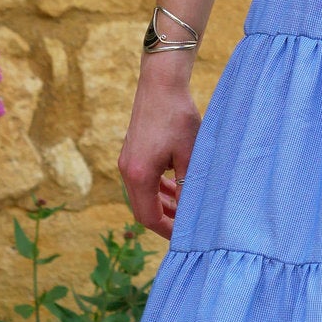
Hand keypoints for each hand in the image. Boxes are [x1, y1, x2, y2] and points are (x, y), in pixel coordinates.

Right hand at [118, 53, 200, 238]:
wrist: (161, 84)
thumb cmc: (178, 117)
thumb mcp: (190, 155)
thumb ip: (189, 187)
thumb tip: (193, 213)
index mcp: (139, 176)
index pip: (148, 217)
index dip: (168, 231)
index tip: (186, 237)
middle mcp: (128, 171)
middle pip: (143, 209)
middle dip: (166, 220)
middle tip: (189, 228)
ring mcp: (127, 162)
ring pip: (143, 195)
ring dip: (163, 204)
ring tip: (186, 210)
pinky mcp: (132, 153)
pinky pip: (143, 181)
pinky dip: (158, 189)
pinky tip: (175, 189)